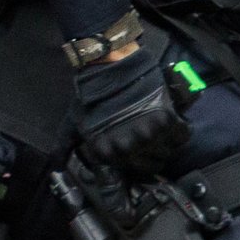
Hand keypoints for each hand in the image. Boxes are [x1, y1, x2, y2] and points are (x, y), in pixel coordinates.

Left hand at [75, 31, 192, 178]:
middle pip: (153, 165)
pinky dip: (180, 130)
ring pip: (168, 152)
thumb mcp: (73, 124)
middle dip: (152, 155)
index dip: (136, 160)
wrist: (109, 67)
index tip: (138, 151)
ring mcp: (149, 135)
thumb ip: (64, 148)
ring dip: (166, 143)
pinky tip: (172, 122)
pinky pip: (182, 135)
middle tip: (149, 140)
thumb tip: (56, 167)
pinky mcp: (167, 120)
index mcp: (107, 153)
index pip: (131, 171)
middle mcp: (129, 148)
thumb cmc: (91, 97)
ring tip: (159, 130)